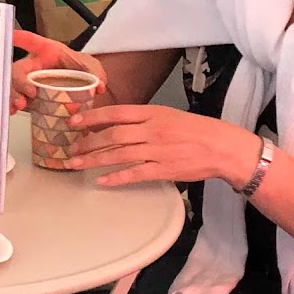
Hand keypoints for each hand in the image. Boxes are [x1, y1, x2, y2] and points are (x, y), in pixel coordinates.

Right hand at [10, 29, 106, 113]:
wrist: (79, 89)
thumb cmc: (79, 69)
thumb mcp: (89, 66)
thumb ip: (94, 72)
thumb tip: (99, 86)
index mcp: (46, 53)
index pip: (31, 41)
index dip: (20, 38)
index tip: (11, 35)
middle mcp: (32, 67)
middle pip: (17, 69)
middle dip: (18, 80)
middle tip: (29, 93)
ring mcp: (27, 83)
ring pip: (12, 86)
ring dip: (13, 95)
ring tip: (19, 105)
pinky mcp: (26, 98)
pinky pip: (13, 101)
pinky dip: (10, 107)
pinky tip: (12, 112)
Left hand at [62, 103, 262, 189]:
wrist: (223, 147)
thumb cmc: (197, 130)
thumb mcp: (169, 115)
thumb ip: (144, 119)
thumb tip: (116, 123)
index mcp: (153, 113)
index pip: (116, 112)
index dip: (93, 117)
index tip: (74, 122)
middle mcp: (153, 130)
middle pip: (112, 135)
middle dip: (88, 142)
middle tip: (71, 149)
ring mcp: (157, 150)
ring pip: (119, 154)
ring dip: (94, 160)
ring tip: (76, 164)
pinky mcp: (164, 169)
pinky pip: (135, 174)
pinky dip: (117, 177)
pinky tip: (102, 181)